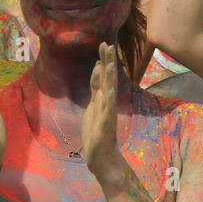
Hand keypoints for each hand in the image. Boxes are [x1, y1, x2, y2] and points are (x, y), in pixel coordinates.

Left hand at [81, 42, 122, 182]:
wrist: (102, 157)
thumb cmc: (97, 133)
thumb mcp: (93, 106)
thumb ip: (96, 89)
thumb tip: (98, 70)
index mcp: (102, 99)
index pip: (103, 76)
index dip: (104, 60)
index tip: (104, 44)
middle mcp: (107, 103)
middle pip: (107, 79)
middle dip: (107, 62)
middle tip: (107, 44)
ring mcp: (107, 113)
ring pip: (108, 91)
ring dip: (109, 77)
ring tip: (109, 63)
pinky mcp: (105, 124)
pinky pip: (107, 109)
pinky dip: (108, 99)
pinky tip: (109, 89)